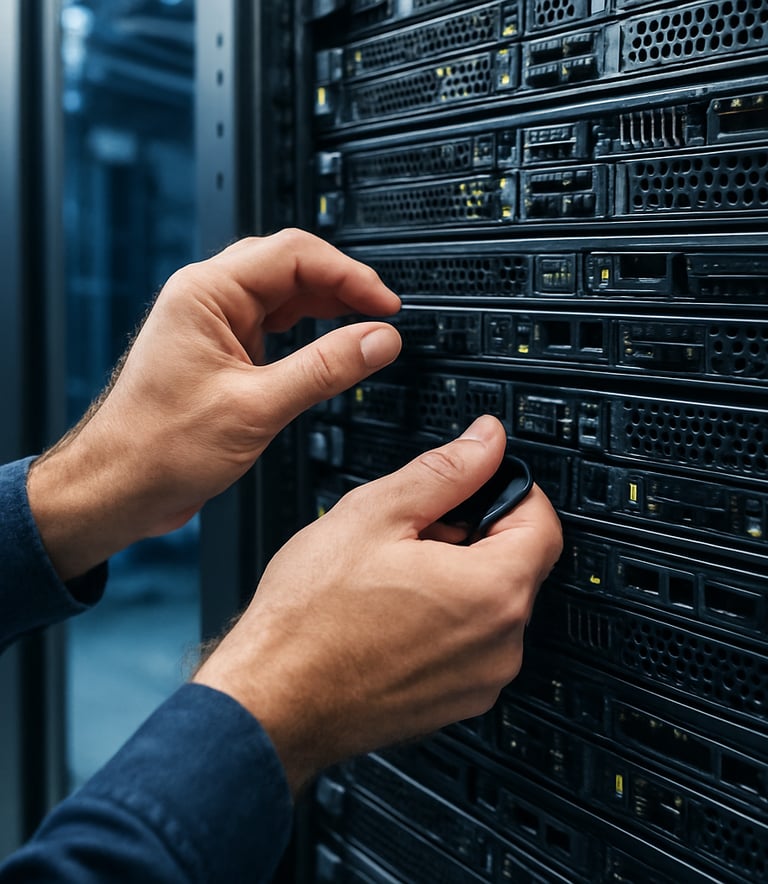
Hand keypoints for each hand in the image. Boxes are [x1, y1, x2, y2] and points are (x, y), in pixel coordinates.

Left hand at [28, 229, 401, 580]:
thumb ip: (325, 369)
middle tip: (381, 314)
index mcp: (205, 293)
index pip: (294, 255)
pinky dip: (308, 334)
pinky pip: (273, 326)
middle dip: (341, 285)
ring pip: (283, 296)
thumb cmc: (158, 446)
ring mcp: (212, 326)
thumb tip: (378, 340)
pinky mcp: (220, 353)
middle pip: (290, 266)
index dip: (349, 275)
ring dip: (326, 307)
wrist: (120, 486)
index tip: (385, 304)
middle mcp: (206, 300)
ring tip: (365, 328)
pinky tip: (330, 350)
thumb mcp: (256, 407)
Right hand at [193, 416, 562, 792]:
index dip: (510, 491)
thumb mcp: (375, 515)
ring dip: (459, 579)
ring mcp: (480, 681)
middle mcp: (500, 645)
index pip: (544, 523)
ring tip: (395, 577)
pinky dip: (446, 620)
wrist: (272, 702)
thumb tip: (486, 441)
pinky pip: (471, 645)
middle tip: (415, 532)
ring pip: (492, 605)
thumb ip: (444, 471)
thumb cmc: (311, 619)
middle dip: (475, 535)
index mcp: (492, 592)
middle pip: (518, 564)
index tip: (476, 484)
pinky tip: (393, 613)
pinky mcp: (456, 703)